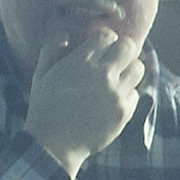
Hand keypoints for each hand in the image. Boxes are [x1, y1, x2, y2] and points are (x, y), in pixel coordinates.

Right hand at [25, 33, 143, 168]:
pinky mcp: (124, 112)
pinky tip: (114, 100)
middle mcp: (102, 74)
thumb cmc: (45, 107)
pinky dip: (127, 95)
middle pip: (129, 47)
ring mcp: (115, 94)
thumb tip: (65, 35)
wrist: (53, 144)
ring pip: (138, 68)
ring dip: (129, 71)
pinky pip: (135, 94)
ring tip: (119, 79)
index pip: (108, 35)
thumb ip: (51, 49)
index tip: (102, 47)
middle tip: (116, 59)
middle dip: (123, 50)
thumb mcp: (41, 75)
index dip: (106, 39)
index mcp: (81, 62)